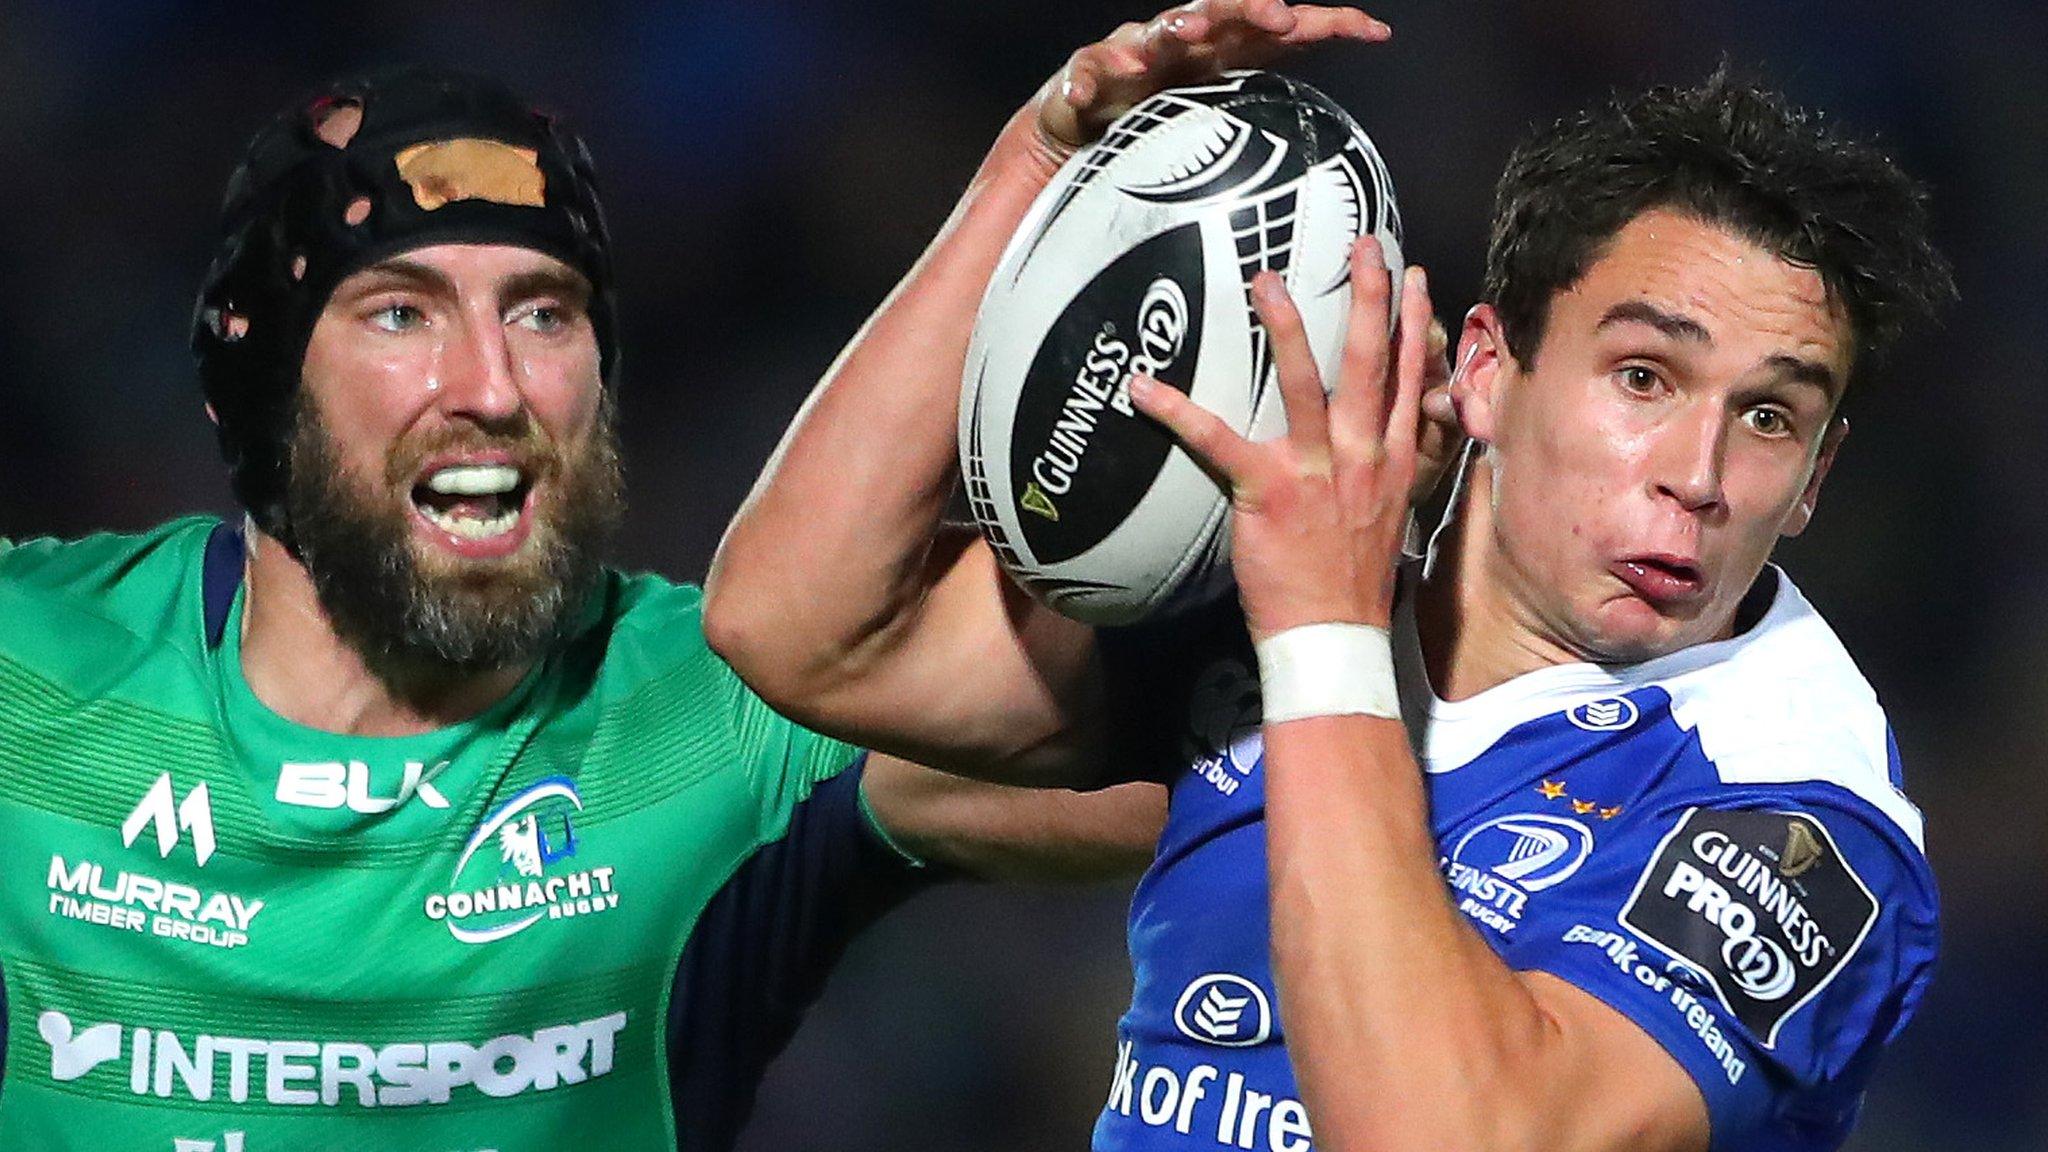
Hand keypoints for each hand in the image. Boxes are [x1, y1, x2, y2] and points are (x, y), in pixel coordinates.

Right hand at [1029, 1, 1390, 172]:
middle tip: (1279, 15)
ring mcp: (1133, 53)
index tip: (1372, 32)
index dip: (1328, 24)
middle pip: (1221, 11)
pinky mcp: (1088, 75)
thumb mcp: (1220, 111)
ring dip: (1173, 28)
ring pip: (1155, 33)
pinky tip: (1094, 92)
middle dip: (1249, 8)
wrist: (1084, 124)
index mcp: (1223, 48)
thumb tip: (1335, 142)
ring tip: (1188, 32)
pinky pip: (1086, 72)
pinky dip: (1089, 80)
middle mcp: (1182, 40)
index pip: (1282, 27)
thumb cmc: (1159, 112)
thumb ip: (1269, 113)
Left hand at [1130, 238, 1431, 636]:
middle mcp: (1363, 455)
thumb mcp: (1386, 517)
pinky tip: (1144, 386)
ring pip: (1307, 383)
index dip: (1412, 325)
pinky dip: (1177, 411)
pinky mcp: (1270, 491)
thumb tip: (1368, 443)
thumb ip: (1379, 471)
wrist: (1337, 635)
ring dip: (1288, 327)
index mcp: (1395, 461)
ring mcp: (1318, 470)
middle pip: (1371, 363)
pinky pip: (1217, 440)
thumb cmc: (1352, 582)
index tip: (1411, 277)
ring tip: (1268, 280)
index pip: (1409, 380)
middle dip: (1369, 298)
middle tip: (1366, 243)